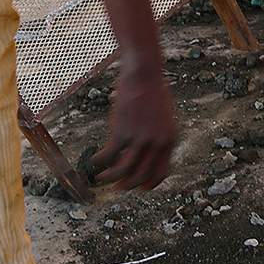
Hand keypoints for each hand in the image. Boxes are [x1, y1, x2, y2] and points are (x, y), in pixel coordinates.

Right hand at [94, 49, 176, 190]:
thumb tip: (146, 153)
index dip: (148, 184)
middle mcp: (157, 142)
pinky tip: (93, 162)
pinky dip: (99, 162)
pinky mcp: (122, 131)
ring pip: (122, 171)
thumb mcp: (164, 116)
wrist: (144, 74)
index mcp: (170, 139)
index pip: (160, 173)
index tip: (137, 188)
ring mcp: (139, 138)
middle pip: (141, 176)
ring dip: (110, 179)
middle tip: (116, 188)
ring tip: (101, 178)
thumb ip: (158, 135)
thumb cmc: (154, 92)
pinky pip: (108, 156)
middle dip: (127, 186)